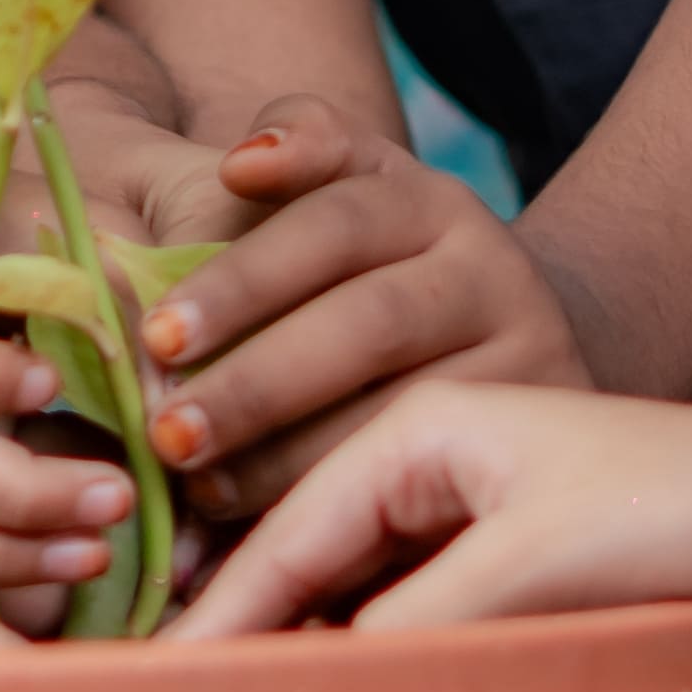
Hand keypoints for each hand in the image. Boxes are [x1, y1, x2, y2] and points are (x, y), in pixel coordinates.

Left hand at [96, 90, 592, 513]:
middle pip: (369, 324)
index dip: (241, 280)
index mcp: (433, 202)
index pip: (332, 226)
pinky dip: (350, 514)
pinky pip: (437, 490)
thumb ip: (301, 153)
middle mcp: (494, 272)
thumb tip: (243, 160)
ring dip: (293, 460)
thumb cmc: (384, 266)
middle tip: (167, 436)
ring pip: (406, 414)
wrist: (517, 337)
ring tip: (204, 490)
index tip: (157, 337)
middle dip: (256, 386)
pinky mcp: (534, 444)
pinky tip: (275, 539)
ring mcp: (530, 359)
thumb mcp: (358, 189)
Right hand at [162, 374, 691, 641]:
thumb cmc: (684, 509)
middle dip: (250, 637)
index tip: (148, 688)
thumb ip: (415, 627)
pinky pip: (423, 622)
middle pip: (312, 564)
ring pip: (365, 599)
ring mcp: (482, 520)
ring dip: (316, 655)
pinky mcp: (526, 569)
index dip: (217, 618)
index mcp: (418, 433)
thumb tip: (316, 688)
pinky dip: (383, 663)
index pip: (286, 536)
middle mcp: (435, 466)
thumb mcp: (533, 567)